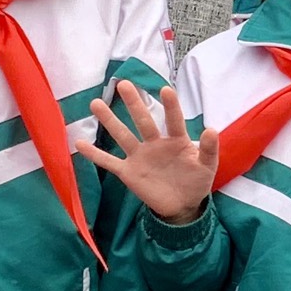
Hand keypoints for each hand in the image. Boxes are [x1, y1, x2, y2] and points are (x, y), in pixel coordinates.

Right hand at [87, 79, 218, 222]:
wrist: (182, 205)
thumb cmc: (196, 181)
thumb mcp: (208, 166)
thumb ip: (209, 149)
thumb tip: (211, 129)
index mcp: (176, 140)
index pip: (173, 120)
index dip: (170, 106)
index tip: (165, 89)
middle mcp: (155, 143)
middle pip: (143, 121)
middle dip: (133, 103)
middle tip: (123, 84)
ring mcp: (139, 156)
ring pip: (123, 136)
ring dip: (110, 121)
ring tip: (96, 103)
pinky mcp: (128, 172)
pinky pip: (109, 162)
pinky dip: (95, 154)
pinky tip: (79, 143)